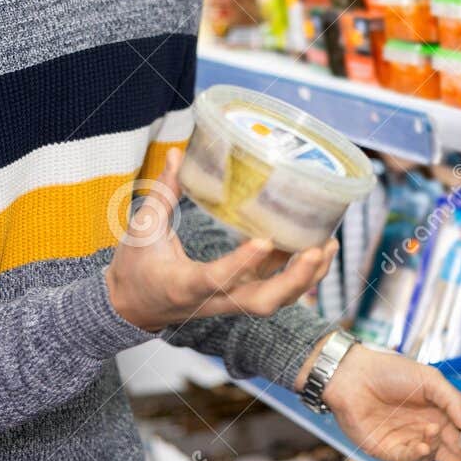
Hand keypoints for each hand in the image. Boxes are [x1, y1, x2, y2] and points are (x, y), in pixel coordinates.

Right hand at [105, 149, 336, 331]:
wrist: (131, 307)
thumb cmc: (135, 267)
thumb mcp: (143, 229)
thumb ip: (163, 192)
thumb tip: (176, 152)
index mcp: (184, 284)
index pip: (216, 280)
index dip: (241, 264)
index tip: (263, 240)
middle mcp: (212, 300)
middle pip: (260, 302)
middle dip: (294, 280)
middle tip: (317, 249)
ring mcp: (228, 303)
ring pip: (274, 302)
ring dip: (306, 278)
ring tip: (329, 246)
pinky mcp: (238, 299)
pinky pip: (274, 292)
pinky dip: (299, 275)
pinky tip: (317, 248)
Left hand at [312, 339, 460, 460]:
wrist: (353, 374)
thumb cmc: (390, 370)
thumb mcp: (430, 379)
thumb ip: (453, 401)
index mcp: (436, 413)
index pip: (457, 435)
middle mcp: (422, 430)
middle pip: (446, 453)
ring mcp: (405, 441)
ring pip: (428, 456)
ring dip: (435, 451)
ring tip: (433, 433)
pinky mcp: (386, 450)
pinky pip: (406, 458)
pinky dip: (416, 455)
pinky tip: (423, 446)